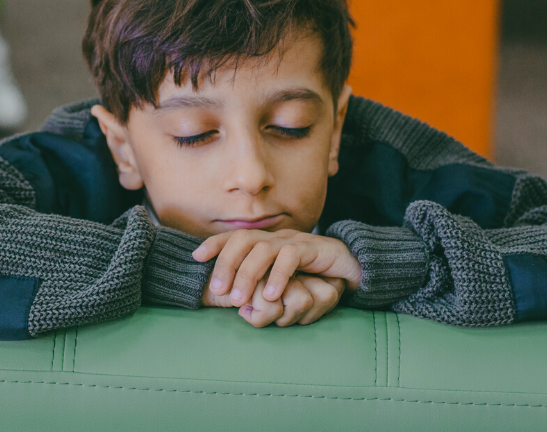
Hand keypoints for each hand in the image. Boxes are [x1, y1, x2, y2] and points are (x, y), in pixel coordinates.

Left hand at [195, 229, 361, 327]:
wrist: (351, 266)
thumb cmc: (312, 276)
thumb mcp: (282, 281)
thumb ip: (262, 288)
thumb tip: (240, 307)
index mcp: (266, 242)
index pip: (235, 237)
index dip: (215, 244)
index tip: (195, 257)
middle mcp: (276, 238)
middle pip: (243, 240)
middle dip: (227, 263)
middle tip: (218, 290)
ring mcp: (294, 240)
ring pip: (264, 249)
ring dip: (248, 274)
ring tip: (239, 299)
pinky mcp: (313, 248)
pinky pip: (291, 257)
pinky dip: (278, 276)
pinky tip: (271, 295)